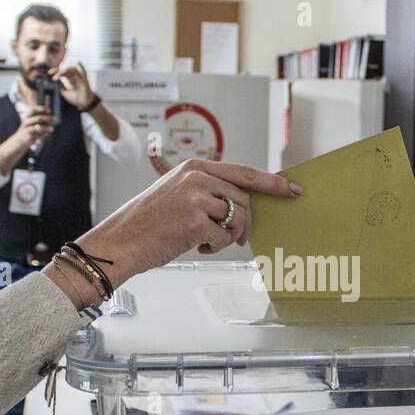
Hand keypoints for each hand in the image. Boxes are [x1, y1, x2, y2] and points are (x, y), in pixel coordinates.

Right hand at [13, 107, 54, 149]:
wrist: (19, 141)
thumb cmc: (28, 131)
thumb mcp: (32, 123)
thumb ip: (41, 120)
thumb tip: (52, 118)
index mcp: (27, 117)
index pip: (33, 110)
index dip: (41, 109)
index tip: (49, 110)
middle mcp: (26, 122)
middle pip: (38, 118)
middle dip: (48, 118)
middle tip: (55, 119)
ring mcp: (27, 129)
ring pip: (39, 127)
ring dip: (47, 127)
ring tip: (52, 129)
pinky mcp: (29, 137)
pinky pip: (39, 135)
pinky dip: (44, 135)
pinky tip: (46, 134)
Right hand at [44, 158, 302, 306]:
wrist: (121, 241)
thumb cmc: (149, 223)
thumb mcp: (177, 194)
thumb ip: (208, 192)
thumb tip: (243, 206)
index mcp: (194, 167)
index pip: (243, 172)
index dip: (271, 182)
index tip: (293, 189)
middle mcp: (197, 178)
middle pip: (244, 199)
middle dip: (245, 222)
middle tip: (238, 238)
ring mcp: (196, 198)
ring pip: (237, 219)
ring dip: (228, 236)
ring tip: (206, 241)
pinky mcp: (194, 221)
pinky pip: (224, 238)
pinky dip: (214, 247)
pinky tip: (194, 246)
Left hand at [51, 62, 93, 111]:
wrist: (84, 104)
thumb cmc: (76, 98)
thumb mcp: (64, 93)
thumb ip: (59, 87)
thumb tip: (52, 82)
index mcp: (70, 78)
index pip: (62, 72)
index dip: (56, 71)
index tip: (49, 73)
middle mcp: (74, 77)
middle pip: (66, 69)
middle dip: (58, 70)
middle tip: (51, 74)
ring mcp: (80, 78)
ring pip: (72, 70)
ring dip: (65, 70)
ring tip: (59, 74)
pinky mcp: (85, 81)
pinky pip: (84, 72)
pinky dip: (82, 67)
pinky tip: (79, 63)